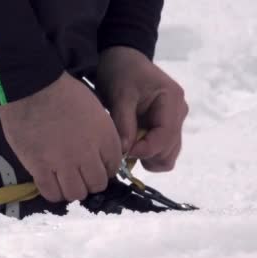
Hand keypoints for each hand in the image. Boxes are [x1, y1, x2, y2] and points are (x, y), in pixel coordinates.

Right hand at [0, 72, 121, 201]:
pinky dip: (53, 193)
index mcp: (105, 138)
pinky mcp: (40, 168)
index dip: (104, 169)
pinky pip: (51, 193)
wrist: (33, 87)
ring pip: (76, 193)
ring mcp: (63, 164)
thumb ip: (100, 134)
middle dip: (90, 181)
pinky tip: (50, 183)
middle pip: (96, 185)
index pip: (113, 168)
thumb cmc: (63, 92)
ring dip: (72, 189)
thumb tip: (97, 153)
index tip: (94, 165)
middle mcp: (88, 155)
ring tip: (63, 180)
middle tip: (78, 174)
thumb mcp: (94, 110)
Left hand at [97, 46, 188, 171]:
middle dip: (146, 155)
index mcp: (172, 101)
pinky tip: (131, 144)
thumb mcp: (120, 94)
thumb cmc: (122, 72)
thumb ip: (123, 122)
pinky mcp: (165, 126)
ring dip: (147, 157)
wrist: (124, 59)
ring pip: (167, 154)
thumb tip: (125, 151)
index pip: (166, 137)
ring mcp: (174, 121)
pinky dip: (146, 153)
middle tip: (123, 148)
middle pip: (169, 150)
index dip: (145, 150)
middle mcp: (179, 113)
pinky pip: (161, 148)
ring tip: (126, 145)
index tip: (123, 152)